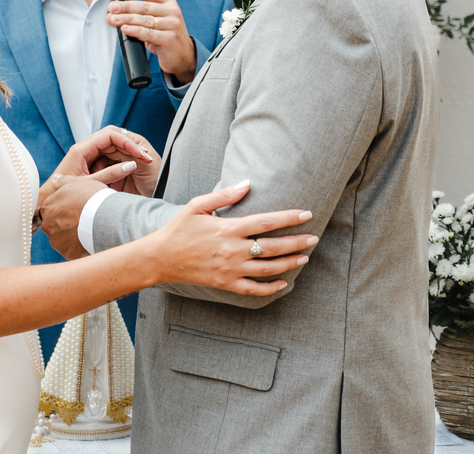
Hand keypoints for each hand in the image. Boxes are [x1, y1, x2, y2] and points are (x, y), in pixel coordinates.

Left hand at [39, 160, 138, 258]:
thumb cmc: (92, 196)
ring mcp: (56, 240)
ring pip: (62, 239)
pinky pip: (72, 250)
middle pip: (55, 225)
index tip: (76, 208)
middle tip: (82, 219)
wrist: (105, 216)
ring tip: (88, 230)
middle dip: (66, 223)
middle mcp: (48, 225)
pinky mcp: (67, 253)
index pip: (52, 209)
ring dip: (72, 236)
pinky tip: (89, 239)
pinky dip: (79, 247)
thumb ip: (63, 181)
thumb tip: (56, 178)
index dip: (65, 208)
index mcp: (48, 207)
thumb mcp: (78, 182)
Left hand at [51, 126, 153, 189]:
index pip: (110, 136)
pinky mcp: (88, 163)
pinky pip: (106, 156)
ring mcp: (86, 155)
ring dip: (126, 154)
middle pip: (113, 138)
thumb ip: (112, 174)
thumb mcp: (92, 185)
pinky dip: (118, 161)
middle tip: (145, 157)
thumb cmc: (63, 194)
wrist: (48, 201)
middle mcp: (83, 149)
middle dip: (130, 147)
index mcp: (82, 149)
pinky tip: (128, 170)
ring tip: (141, 163)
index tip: (140, 153)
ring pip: (111, 147)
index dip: (128, 142)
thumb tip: (131, 165)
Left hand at [107, 0, 196, 84]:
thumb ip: (135, 17)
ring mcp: (172, 25)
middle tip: (112, 8)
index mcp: (167, 2)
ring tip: (114, 19)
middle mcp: (172, 11)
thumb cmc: (165, 37)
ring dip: (127, 19)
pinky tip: (125, 29)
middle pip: (144, 6)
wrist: (183, 56)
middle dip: (125, 6)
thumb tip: (111, 15)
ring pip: (145, 19)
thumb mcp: (153, 23)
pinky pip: (148, 33)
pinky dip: (134, 30)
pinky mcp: (169, 38)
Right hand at [148, 181, 318, 296]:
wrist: (159, 258)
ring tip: (304, 257)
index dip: (288, 218)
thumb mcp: (197, 206)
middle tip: (314, 238)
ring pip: (268, 269)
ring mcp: (230, 270)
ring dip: (289, 263)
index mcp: (228, 229)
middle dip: (296, 242)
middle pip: (273, 247)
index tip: (306, 214)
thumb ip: (224, 196)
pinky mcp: (225, 284)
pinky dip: (271, 288)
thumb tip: (248, 183)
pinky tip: (284, 283)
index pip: (266, 222)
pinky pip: (253, 289)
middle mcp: (232, 251)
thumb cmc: (178, 229)